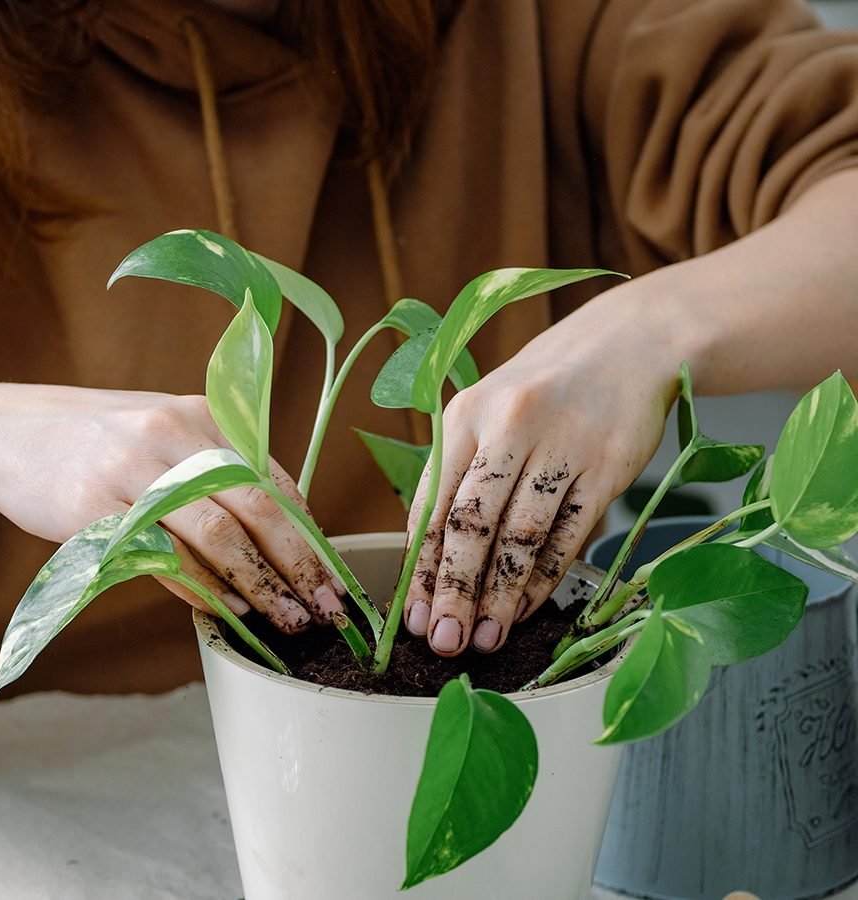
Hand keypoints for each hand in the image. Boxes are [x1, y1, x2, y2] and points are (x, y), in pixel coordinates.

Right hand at [0, 383, 342, 631]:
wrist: (6, 436)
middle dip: (299, 564)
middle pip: (255, 506)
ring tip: (284, 621)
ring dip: (256, 585)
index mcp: (201, 414)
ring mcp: (131, 467)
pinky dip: (197, 588)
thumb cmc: (98, 445)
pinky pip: (160, 557)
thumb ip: (217, 471)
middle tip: (326, 609)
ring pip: (214, 534)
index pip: (273, 478)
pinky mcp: (92, 507)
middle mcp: (172, 432)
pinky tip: (222, 611)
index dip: (309, 532)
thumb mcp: (164, 436)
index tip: (334, 576)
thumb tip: (285, 532)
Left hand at [402, 295, 678, 655]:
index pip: (433, 504)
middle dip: (454, 592)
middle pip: (472, 524)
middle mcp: (508, 426)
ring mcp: (562, 446)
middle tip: (444, 642)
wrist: (626, 345)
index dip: (421, 568)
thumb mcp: (487, 414)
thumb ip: (459, 476)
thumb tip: (429, 562)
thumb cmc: (541, 392)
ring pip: (522, 537)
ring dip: (500, 596)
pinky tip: (526, 608)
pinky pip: (570, 534)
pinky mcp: (608, 466)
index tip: (412, 616)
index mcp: (465, 415)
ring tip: (485, 639)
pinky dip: (544, 577)